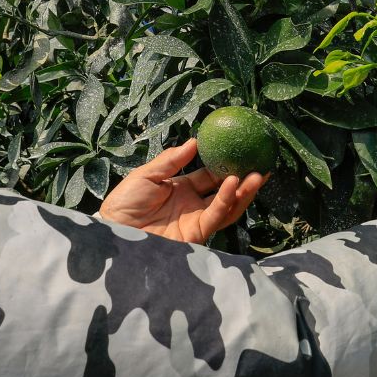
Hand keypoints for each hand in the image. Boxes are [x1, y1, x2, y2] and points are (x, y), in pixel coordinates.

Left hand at [97, 139, 265, 243]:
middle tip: (262, 166)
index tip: (240, 152)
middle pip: (224, 192)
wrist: (114, 231)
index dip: (224, 165)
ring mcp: (195, 220)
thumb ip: (171, 161)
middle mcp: (192, 205)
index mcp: (181, 189)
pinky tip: (232, 185)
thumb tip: (194, 142)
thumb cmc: (124, 202)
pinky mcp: (195, 234)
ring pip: (226, 206)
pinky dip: (225, 201)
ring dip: (242, 192)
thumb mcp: (146, 175)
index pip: (209, 176)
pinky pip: (215, 216)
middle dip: (243, 181)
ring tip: (257, 176)